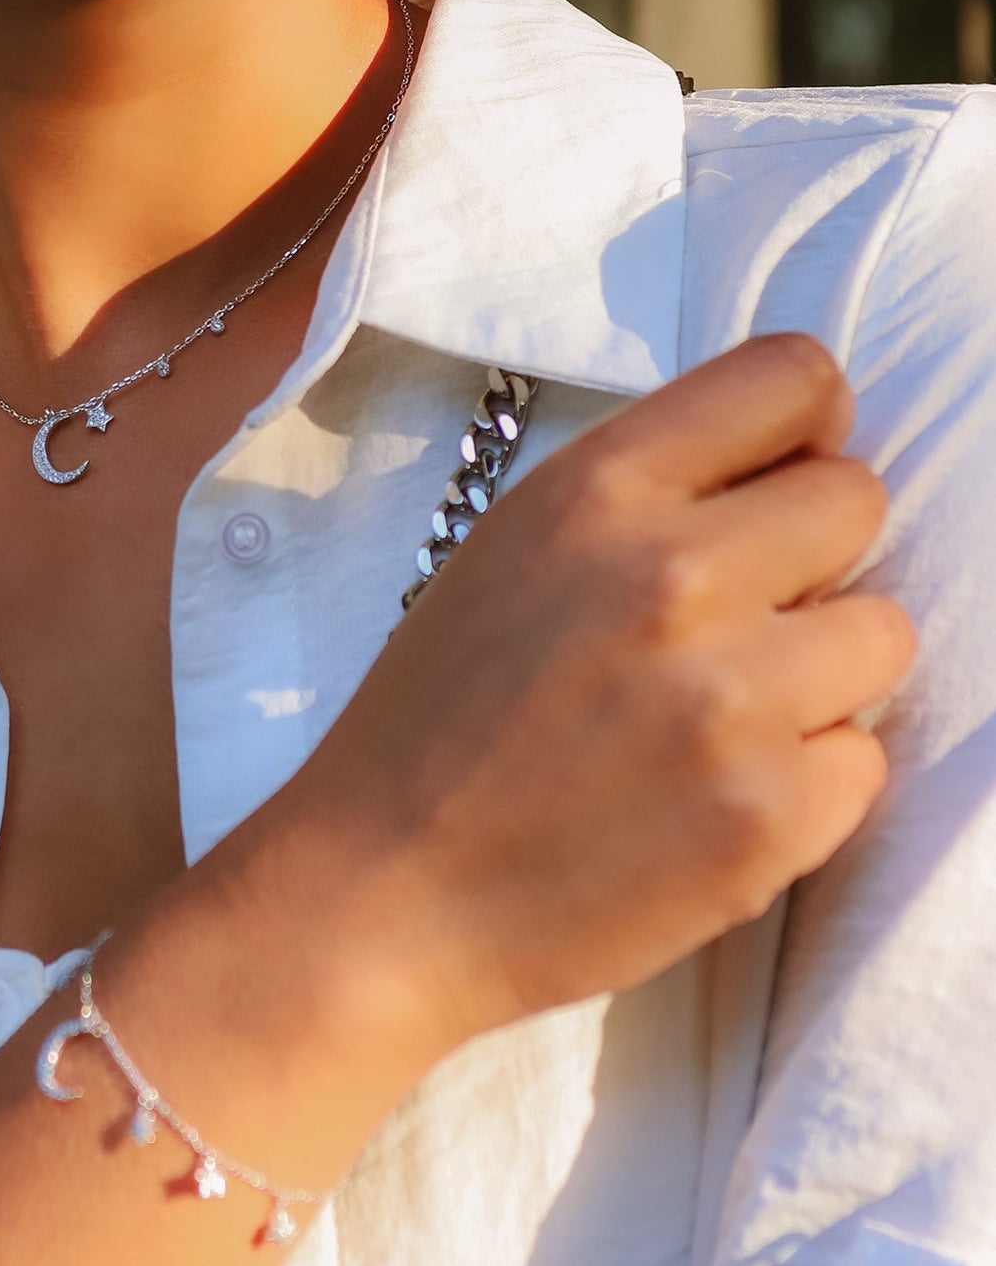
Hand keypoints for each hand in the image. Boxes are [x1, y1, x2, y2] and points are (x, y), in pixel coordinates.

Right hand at [280, 334, 912, 1050]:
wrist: (382, 886)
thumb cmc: (437, 715)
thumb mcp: (508, 551)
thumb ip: (640, 495)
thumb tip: (787, 460)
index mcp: (594, 492)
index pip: (793, 379)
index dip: (804, 425)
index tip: (779, 475)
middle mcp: (672, 575)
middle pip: (857, 498)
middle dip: (811, 554)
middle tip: (733, 617)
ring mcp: (731, 701)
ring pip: (883, 631)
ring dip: (817, 672)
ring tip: (714, 717)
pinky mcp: (772, 818)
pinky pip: (865, 758)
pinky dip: (804, 780)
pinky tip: (705, 797)